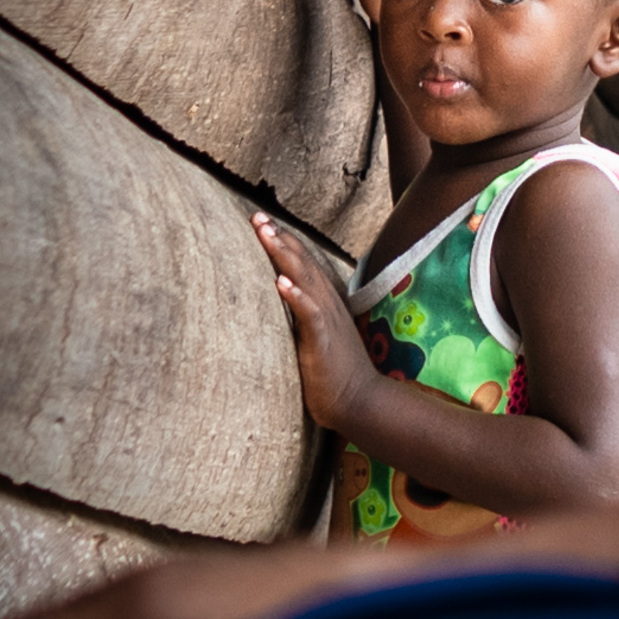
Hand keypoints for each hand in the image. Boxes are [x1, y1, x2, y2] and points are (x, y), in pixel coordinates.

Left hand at [251, 212, 378, 429]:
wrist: (360, 402)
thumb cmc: (335, 374)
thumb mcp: (317, 339)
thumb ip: (303, 318)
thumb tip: (282, 304)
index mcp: (325, 303)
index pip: (305, 264)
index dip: (285, 241)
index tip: (263, 221)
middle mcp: (327, 305)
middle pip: (303, 263)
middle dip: (279, 237)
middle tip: (257, 216)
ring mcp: (327, 321)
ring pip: (305, 280)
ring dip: (285, 256)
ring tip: (266, 234)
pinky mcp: (322, 341)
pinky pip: (310, 314)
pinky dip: (296, 296)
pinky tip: (281, 282)